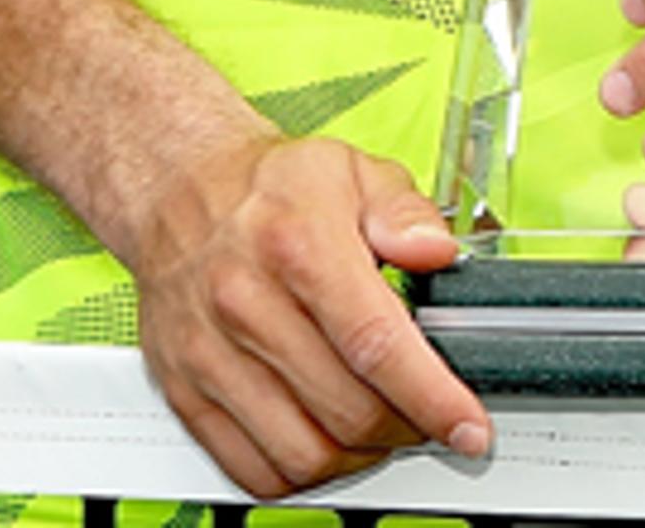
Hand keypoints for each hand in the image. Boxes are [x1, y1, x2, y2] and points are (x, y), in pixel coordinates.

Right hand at [115, 132, 489, 499]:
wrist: (178, 192)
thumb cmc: (271, 188)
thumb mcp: (352, 170)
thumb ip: (405, 211)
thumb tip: (437, 252)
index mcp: (300, 247)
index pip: (375, 345)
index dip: (431, 397)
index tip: (466, 426)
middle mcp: (247, 305)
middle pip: (347, 410)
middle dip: (406, 427)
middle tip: (427, 415)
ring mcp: (210, 356)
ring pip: (302, 453)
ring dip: (358, 458)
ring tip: (381, 430)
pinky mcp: (184, 392)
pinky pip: (250, 469)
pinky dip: (301, 473)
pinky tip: (328, 443)